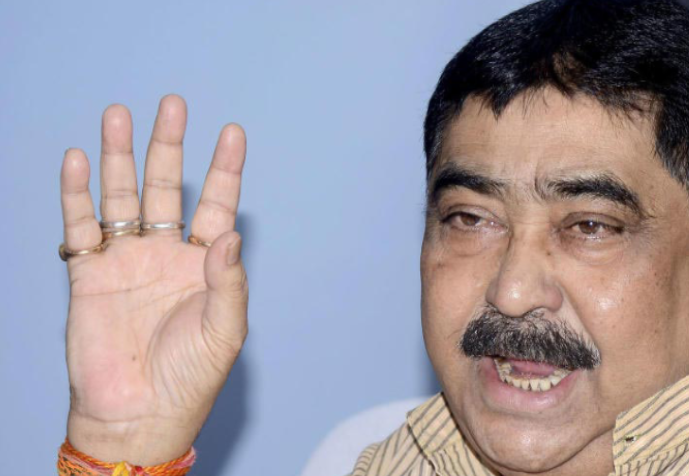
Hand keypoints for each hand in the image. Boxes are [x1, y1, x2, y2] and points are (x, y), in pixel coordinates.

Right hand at [60, 95, 247, 464]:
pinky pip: (81, 227)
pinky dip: (77, 195)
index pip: (217, 205)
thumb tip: (232, 233)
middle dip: (168, 146)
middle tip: (172, 105)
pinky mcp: (89, 275)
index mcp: (204, 264)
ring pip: (123, 196)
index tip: (232, 131)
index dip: (224, 169)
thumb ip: (229, 281)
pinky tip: (79, 160)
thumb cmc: (189, 378)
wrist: (137, 415)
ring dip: (119, 157)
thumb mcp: (224, 330)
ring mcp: (126, 261)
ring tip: (120, 115)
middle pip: (168, 187)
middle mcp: (166, 254)